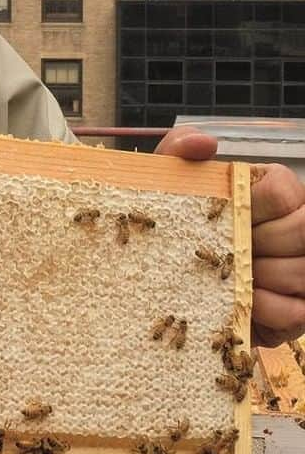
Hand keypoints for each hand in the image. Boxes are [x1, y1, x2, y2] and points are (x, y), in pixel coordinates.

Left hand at [156, 125, 304, 346]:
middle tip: (223, 252)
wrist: (162, 279)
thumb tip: (205, 142)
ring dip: (258, 278)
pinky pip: (298, 311)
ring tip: (228, 277)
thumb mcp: (166, 184)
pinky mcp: (301, 307)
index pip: (282, 190)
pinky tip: (243, 302)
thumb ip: (178, 151)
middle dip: (256, 244)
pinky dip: (267, 309)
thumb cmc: (174, 225)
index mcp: (273, 189)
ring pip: (302, 271)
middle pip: (302, 230)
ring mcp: (303, 266)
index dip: (250, 208)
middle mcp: (299, 223)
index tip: (220, 219)